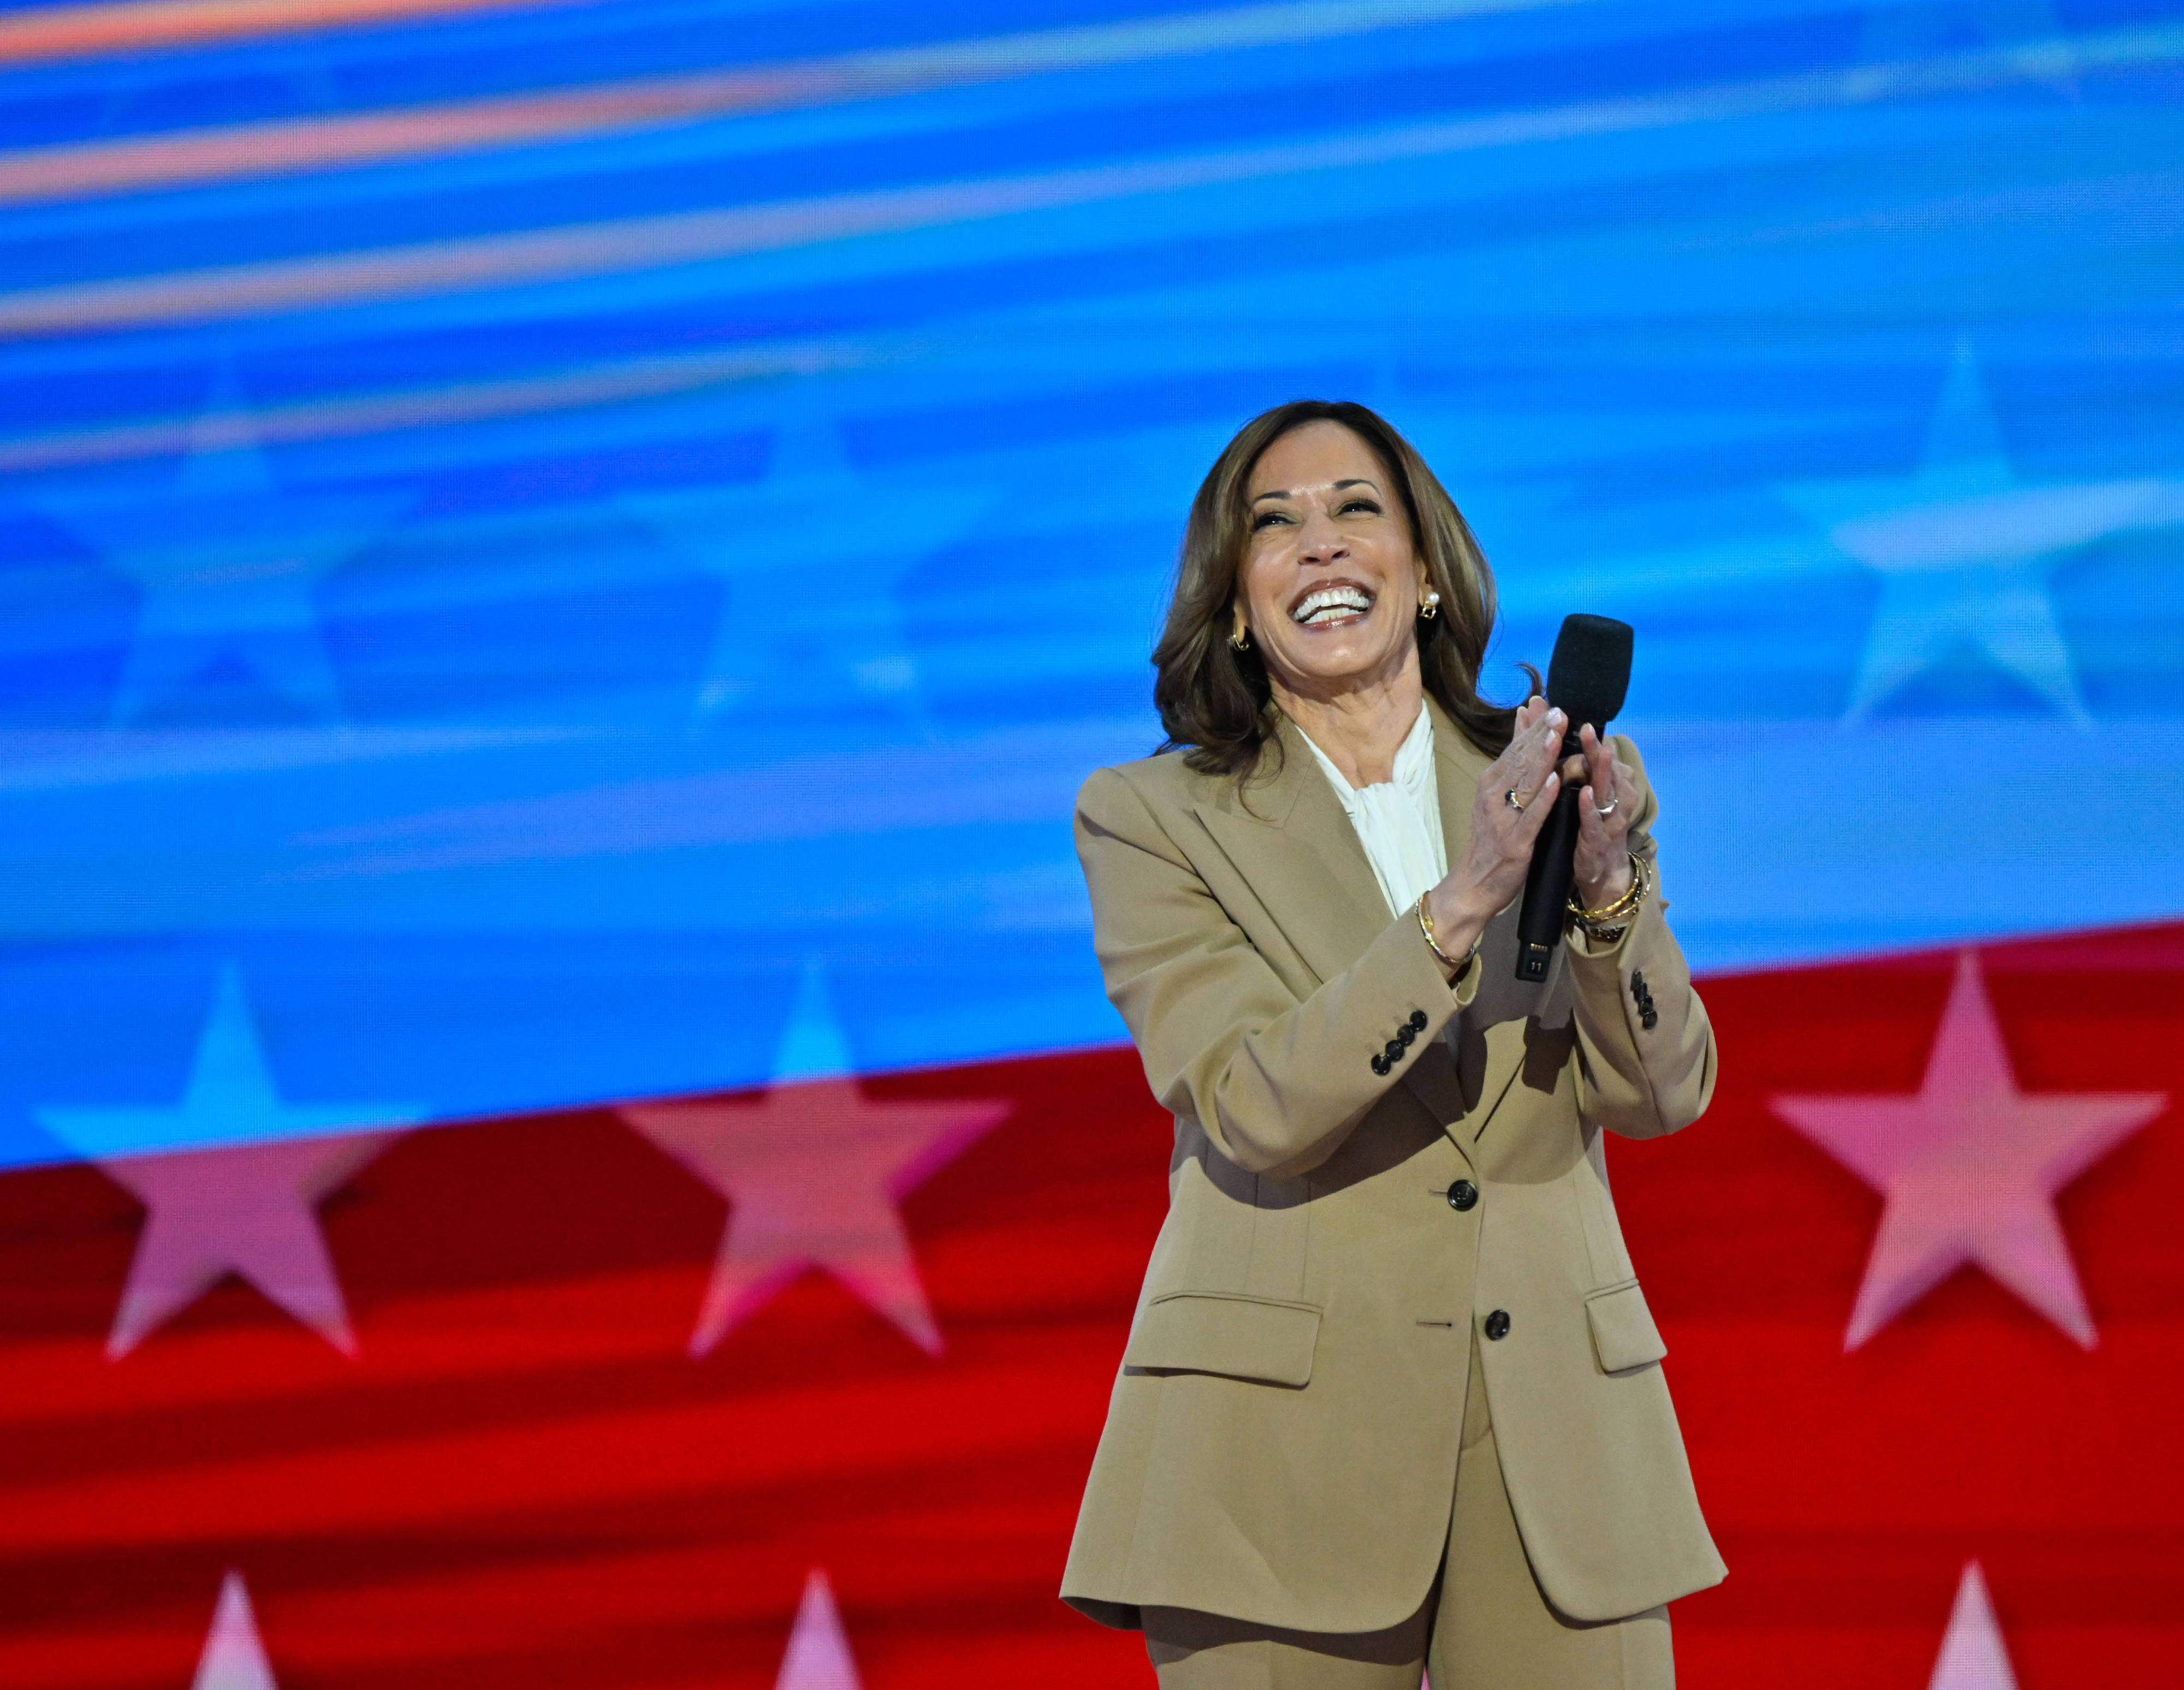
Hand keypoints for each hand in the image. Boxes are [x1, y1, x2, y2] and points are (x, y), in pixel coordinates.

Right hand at [1421, 696, 1564, 970]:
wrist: (1472, 885)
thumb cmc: (1488, 841)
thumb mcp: (1495, 798)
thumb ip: (1512, 763)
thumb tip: (1522, 723)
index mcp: (1489, 784)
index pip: (1514, 748)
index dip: (1532, 726)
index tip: (1549, 703)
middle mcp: (1492, 797)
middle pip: (1520, 760)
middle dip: (1541, 735)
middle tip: (1560, 711)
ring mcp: (1503, 819)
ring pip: (1525, 783)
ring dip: (1543, 757)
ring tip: (1557, 735)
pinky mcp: (1515, 842)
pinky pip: (1532, 816)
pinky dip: (1543, 797)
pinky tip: (1555, 780)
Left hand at [1565, 723, 1637, 908]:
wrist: (1601, 871)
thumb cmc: (1589, 824)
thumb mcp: (1581, 790)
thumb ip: (1573, 760)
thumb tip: (1553, 723)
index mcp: (1609, 783)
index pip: (1599, 755)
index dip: (1589, 737)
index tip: (1575, 716)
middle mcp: (1615, 797)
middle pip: (1607, 768)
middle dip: (1597, 748)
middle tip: (1587, 727)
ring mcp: (1609, 819)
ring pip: (1608, 792)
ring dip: (1602, 772)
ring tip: (1597, 752)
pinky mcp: (1599, 841)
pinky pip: (1596, 822)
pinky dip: (1591, 808)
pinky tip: (1585, 794)